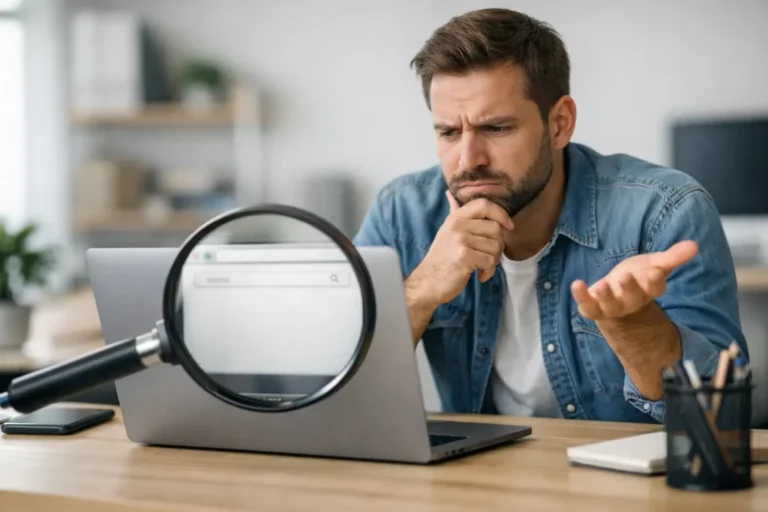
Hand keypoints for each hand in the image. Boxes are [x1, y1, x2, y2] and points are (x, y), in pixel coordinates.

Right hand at [406, 192, 513, 307]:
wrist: (427, 282)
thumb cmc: (441, 259)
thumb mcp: (446, 231)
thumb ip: (454, 213)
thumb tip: (450, 194)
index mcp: (456, 218)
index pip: (484, 204)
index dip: (501, 214)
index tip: (508, 227)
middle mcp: (457, 226)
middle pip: (495, 228)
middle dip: (498, 246)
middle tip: (487, 257)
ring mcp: (460, 240)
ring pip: (495, 246)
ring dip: (493, 261)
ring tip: (480, 266)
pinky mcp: (464, 257)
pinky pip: (490, 261)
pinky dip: (488, 272)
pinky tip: (479, 275)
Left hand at [571, 241, 697, 321]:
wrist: (615, 296)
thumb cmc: (638, 278)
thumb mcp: (654, 265)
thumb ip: (672, 257)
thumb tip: (694, 245)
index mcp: (649, 289)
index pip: (655, 287)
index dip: (654, 281)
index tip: (654, 273)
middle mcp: (631, 300)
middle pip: (633, 297)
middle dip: (630, 288)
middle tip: (625, 276)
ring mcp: (611, 306)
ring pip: (610, 304)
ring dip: (606, 295)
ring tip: (602, 286)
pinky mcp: (593, 307)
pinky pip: (587, 305)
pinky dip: (581, 296)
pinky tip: (576, 284)